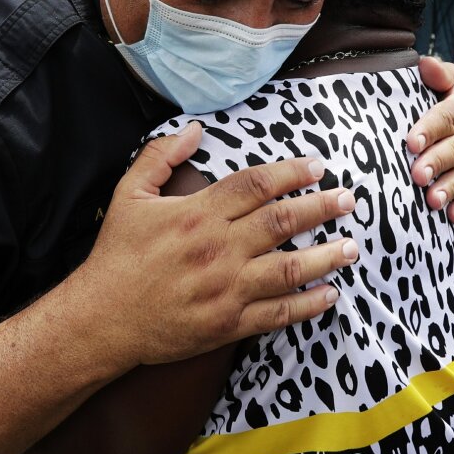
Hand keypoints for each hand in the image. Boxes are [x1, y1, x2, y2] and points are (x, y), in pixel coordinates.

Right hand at [77, 123, 359, 367]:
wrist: (102, 319)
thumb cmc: (116, 256)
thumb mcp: (129, 195)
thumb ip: (160, 156)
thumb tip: (195, 129)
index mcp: (197, 214)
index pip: (256, 185)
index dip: (292, 172)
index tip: (318, 166)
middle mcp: (218, 249)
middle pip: (283, 221)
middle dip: (322, 207)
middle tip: (349, 200)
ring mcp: (226, 289)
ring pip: (289, 268)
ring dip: (326, 256)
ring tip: (352, 247)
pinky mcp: (228, 324)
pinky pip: (278, 313)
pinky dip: (308, 303)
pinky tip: (329, 294)